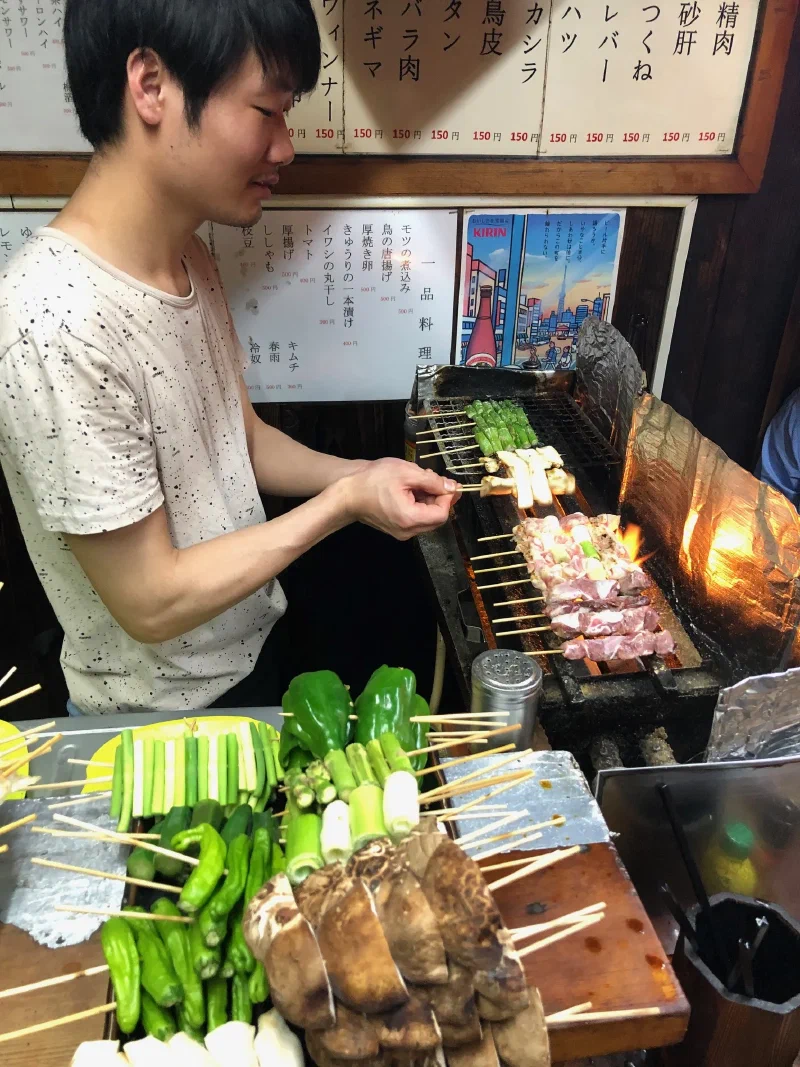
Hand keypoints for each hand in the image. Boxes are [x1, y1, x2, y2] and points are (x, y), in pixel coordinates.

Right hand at [336, 458, 460, 540]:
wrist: (347, 493)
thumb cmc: (373, 480)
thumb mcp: (406, 473)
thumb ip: (432, 481)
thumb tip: (453, 487)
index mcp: (410, 519)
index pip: (442, 513)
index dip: (447, 497)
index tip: (445, 481)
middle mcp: (408, 531)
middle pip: (437, 518)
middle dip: (439, 497)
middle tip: (432, 478)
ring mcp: (402, 533)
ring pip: (427, 518)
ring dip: (429, 499)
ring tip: (419, 480)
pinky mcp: (397, 529)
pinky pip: (417, 519)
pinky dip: (420, 504)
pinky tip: (411, 489)